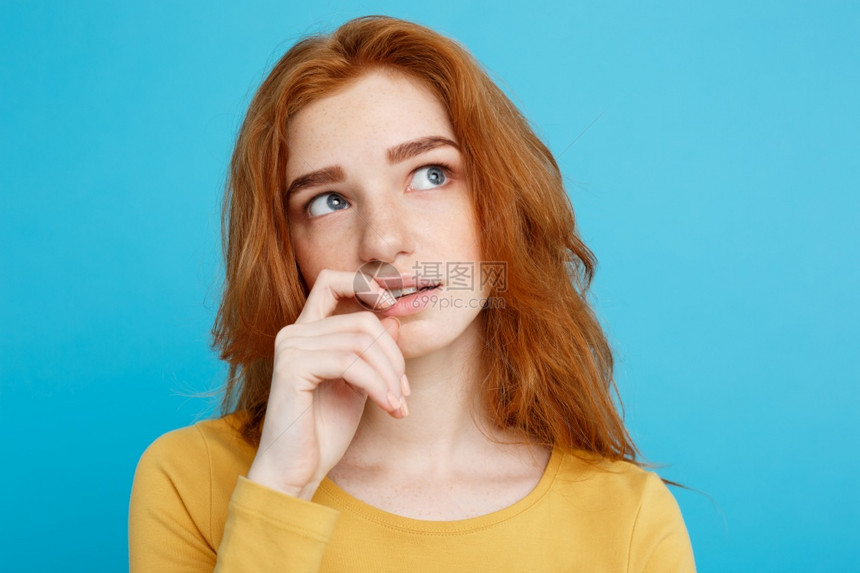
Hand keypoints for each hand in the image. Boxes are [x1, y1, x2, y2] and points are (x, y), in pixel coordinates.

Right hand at [246, 269, 409, 498]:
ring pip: (361, 341)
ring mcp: (290, 347)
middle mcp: (294, 333)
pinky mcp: (292, 367)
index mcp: (307, 333)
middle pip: (363, 320)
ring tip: (397, 405)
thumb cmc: (323, 432)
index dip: (366, 284)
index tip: (397, 305)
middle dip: (394, 356)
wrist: (295, 473)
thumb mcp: (359, 386)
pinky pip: (350, 363)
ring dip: (389, 375)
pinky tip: (389, 408)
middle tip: (404, 393)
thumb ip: (371, 353)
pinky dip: (378, 385)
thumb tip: (394, 319)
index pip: (332, 282)